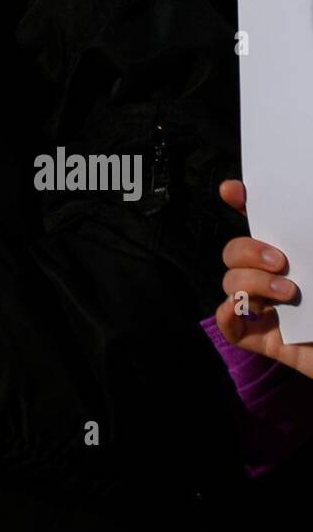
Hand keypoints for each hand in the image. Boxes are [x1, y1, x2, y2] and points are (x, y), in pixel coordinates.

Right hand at [214, 179, 312, 378]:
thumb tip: (308, 213)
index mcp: (298, 254)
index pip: (263, 221)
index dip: (242, 201)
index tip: (232, 191)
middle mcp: (277, 277)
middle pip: (235, 252)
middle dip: (247, 250)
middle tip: (282, 262)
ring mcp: (269, 309)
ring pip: (231, 284)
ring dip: (252, 282)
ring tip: (290, 293)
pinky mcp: (265, 341)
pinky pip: (229, 326)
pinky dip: (227, 314)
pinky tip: (244, 310)